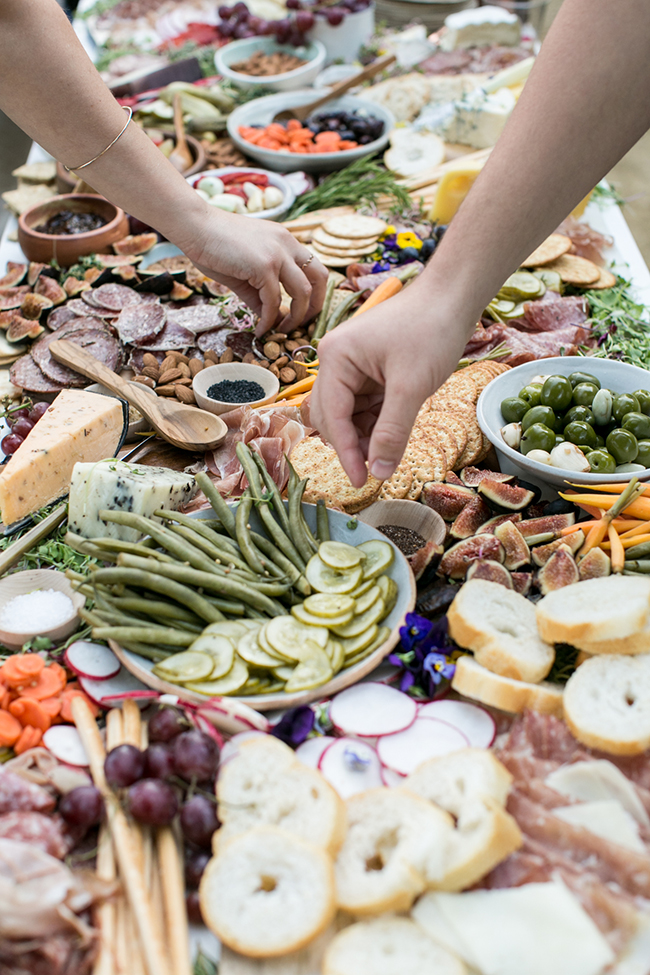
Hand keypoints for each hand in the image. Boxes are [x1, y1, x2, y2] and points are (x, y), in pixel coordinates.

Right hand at [186, 208, 327, 333]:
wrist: (193, 226)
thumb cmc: (213, 244)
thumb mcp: (244, 269)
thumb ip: (259, 292)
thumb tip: (268, 317)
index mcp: (286, 240)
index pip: (315, 268)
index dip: (316, 294)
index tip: (303, 312)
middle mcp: (288, 244)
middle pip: (320, 279)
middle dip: (316, 307)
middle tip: (301, 325)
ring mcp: (278, 253)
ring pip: (303, 293)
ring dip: (295, 318)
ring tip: (281, 331)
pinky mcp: (264, 265)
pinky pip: (273, 301)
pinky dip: (268, 320)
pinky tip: (260, 329)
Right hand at [311, 283, 470, 487]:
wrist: (454, 296)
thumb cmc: (431, 329)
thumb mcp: (411, 387)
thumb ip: (391, 432)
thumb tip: (377, 472)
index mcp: (336, 358)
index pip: (332, 416)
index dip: (345, 452)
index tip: (361, 481)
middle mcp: (336, 361)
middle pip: (333, 417)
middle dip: (353, 445)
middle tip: (377, 470)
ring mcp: (353, 366)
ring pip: (350, 415)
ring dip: (366, 437)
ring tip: (388, 453)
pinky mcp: (370, 370)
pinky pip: (366, 406)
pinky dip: (377, 423)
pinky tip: (393, 435)